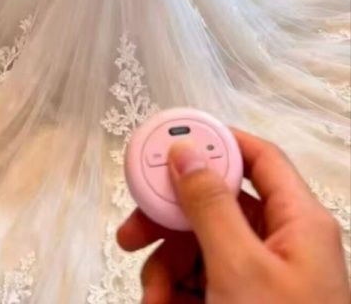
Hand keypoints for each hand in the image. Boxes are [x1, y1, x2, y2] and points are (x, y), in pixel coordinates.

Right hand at [117, 130, 347, 303]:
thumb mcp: (239, 269)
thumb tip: (186, 150)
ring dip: (168, 273)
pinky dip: (177, 298)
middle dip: (171, 223)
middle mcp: (284, 245)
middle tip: (131, 234)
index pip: (258, 157)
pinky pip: (202, 287)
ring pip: (202, 250)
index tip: (166, 146)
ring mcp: (265, 282)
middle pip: (218, 206)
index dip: (214, 143)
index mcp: (299, 222)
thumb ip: (209, 205)